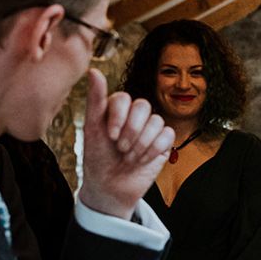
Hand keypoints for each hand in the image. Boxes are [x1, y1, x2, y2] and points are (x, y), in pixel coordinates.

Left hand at [78, 69, 174, 219]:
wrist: (111, 188)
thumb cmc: (98, 159)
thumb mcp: (92, 129)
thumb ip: (96, 100)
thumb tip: (94, 71)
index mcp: (117, 109)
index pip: (125, 98)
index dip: (120, 116)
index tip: (111, 135)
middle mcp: (135, 116)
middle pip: (143, 106)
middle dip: (132, 130)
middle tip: (121, 148)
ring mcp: (151, 129)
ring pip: (157, 121)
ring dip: (141, 143)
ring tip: (129, 157)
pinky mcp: (164, 143)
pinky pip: (168, 135)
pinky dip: (154, 149)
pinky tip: (143, 160)